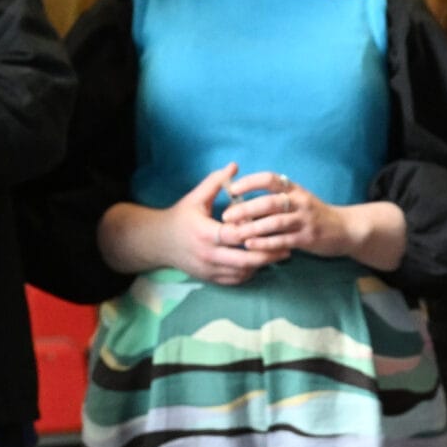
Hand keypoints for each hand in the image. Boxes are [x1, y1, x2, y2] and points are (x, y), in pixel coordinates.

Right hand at [165, 163, 280, 284]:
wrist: (158, 242)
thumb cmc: (180, 217)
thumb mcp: (195, 197)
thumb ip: (215, 182)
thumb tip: (235, 166)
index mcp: (205, 232)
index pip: (236, 235)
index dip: (256, 231)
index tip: (275, 226)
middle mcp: (208, 254)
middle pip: (244, 259)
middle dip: (268, 255)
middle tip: (288, 248)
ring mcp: (208, 269)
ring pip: (242, 272)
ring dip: (261, 265)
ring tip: (278, 255)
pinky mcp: (209, 278)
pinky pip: (235, 280)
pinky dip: (249, 273)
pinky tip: (260, 263)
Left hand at [224, 171, 349, 257]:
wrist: (345, 229)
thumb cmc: (313, 214)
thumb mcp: (297, 200)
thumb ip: (274, 199)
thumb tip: (240, 202)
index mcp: (294, 189)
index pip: (270, 179)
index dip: (249, 182)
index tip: (232, 189)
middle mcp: (300, 201)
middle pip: (269, 202)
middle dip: (245, 209)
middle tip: (226, 216)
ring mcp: (305, 220)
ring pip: (275, 222)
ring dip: (252, 228)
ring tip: (235, 233)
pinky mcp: (308, 238)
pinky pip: (283, 240)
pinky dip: (265, 243)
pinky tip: (251, 245)